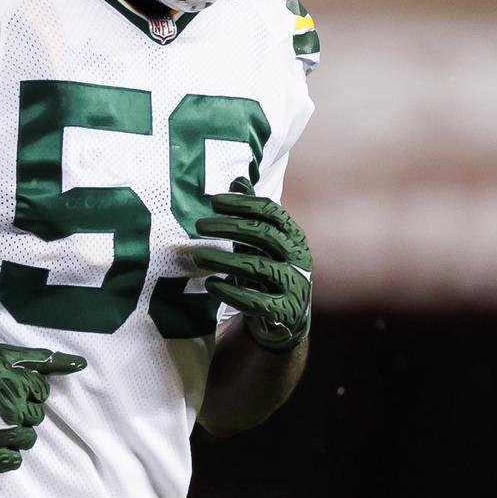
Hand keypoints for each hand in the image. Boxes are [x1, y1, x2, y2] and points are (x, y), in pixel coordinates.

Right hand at [0, 343, 85, 471]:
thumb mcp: (2, 355)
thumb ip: (42, 360)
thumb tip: (81, 365)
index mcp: (20, 386)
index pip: (42, 392)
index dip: (24, 388)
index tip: (4, 387)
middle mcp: (16, 412)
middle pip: (37, 416)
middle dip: (20, 409)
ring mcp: (4, 437)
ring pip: (28, 439)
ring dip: (14, 431)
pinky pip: (14, 461)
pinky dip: (4, 453)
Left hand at [185, 177, 310, 350]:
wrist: (283, 318)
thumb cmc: (266, 271)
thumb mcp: (258, 242)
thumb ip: (250, 214)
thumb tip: (237, 179)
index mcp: (293, 235)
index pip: (270, 212)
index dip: (243, 204)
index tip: (214, 202)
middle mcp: (298, 257)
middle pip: (264, 235)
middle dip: (230, 227)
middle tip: (199, 225)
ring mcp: (294, 284)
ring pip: (258, 267)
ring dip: (224, 260)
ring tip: (198, 256)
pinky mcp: (284, 311)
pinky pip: (256, 301)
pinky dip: (231, 292)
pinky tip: (211, 285)